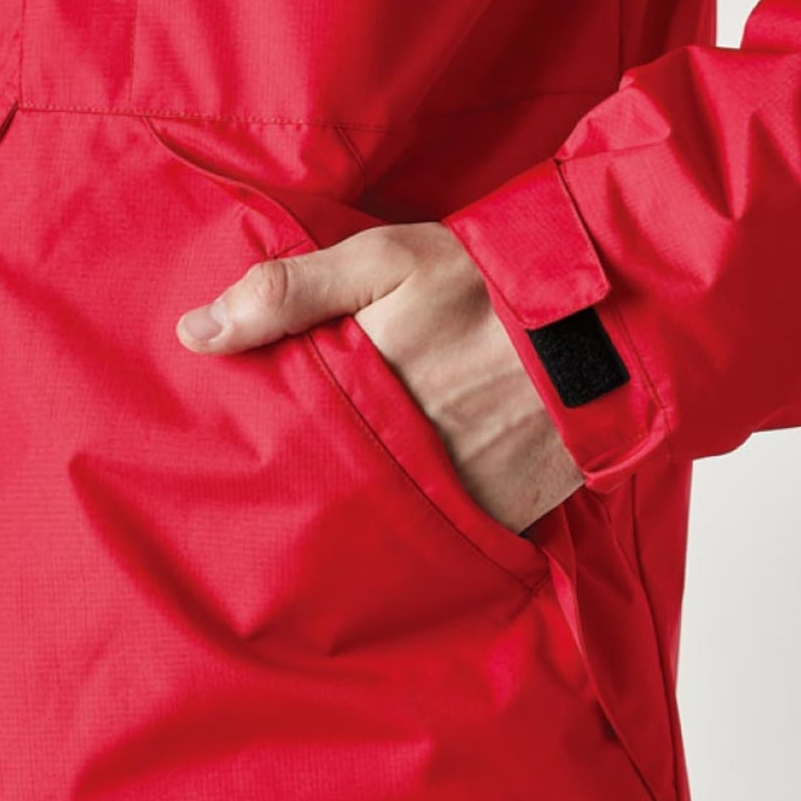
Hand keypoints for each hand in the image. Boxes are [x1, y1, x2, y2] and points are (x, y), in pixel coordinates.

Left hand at [175, 221, 584, 533]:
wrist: (606, 322)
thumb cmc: (486, 284)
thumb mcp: (383, 263)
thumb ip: (287, 294)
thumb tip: (194, 334)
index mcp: (361, 397)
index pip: (287, 441)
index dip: (262, 448)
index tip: (236, 458)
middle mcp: (400, 459)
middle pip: (329, 492)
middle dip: (308, 491)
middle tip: (286, 495)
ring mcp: (452, 495)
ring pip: (383, 521)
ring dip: (364, 513)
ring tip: (344, 509)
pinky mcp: (498, 516)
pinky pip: (445, 537)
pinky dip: (426, 526)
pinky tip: (412, 510)